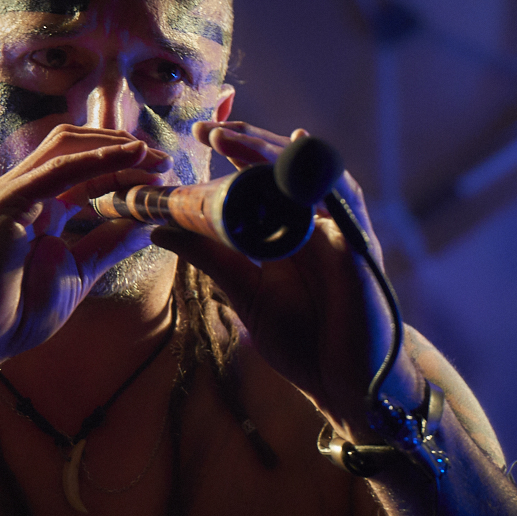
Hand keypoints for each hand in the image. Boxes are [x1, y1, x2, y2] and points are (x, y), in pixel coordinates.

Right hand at [0, 125, 170, 378]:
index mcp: (40, 207)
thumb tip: (144, 226)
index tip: (161, 171)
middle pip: (76, 147)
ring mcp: (11, 193)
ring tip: (150, 154)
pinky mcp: (4, 202)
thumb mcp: (77, 273)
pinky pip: (55, 171)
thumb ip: (107, 245)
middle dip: (121, 146)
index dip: (123, 164)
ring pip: (66, 148)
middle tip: (163, 159)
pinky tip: (125, 158)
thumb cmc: (15, 312)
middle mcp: (25, 192)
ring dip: (112, 147)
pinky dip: (93, 160)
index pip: (84, 168)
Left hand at [151, 121, 399, 434]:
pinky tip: (300, 153)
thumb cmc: (305, 340)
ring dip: (274, 152)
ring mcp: (339, 232)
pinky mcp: (357, 249)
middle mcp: (317, 223)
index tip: (200, 134)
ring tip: (236, 139)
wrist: (347, 385)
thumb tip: (159, 229)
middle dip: (249, 142)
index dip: (237, 150)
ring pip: (311, 175)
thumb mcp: (245, 293)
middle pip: (287, 167)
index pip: (264, 178)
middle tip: (210, 130)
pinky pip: (344, 202)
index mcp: (290, 230)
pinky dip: (320, 176)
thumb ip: (210, 258)